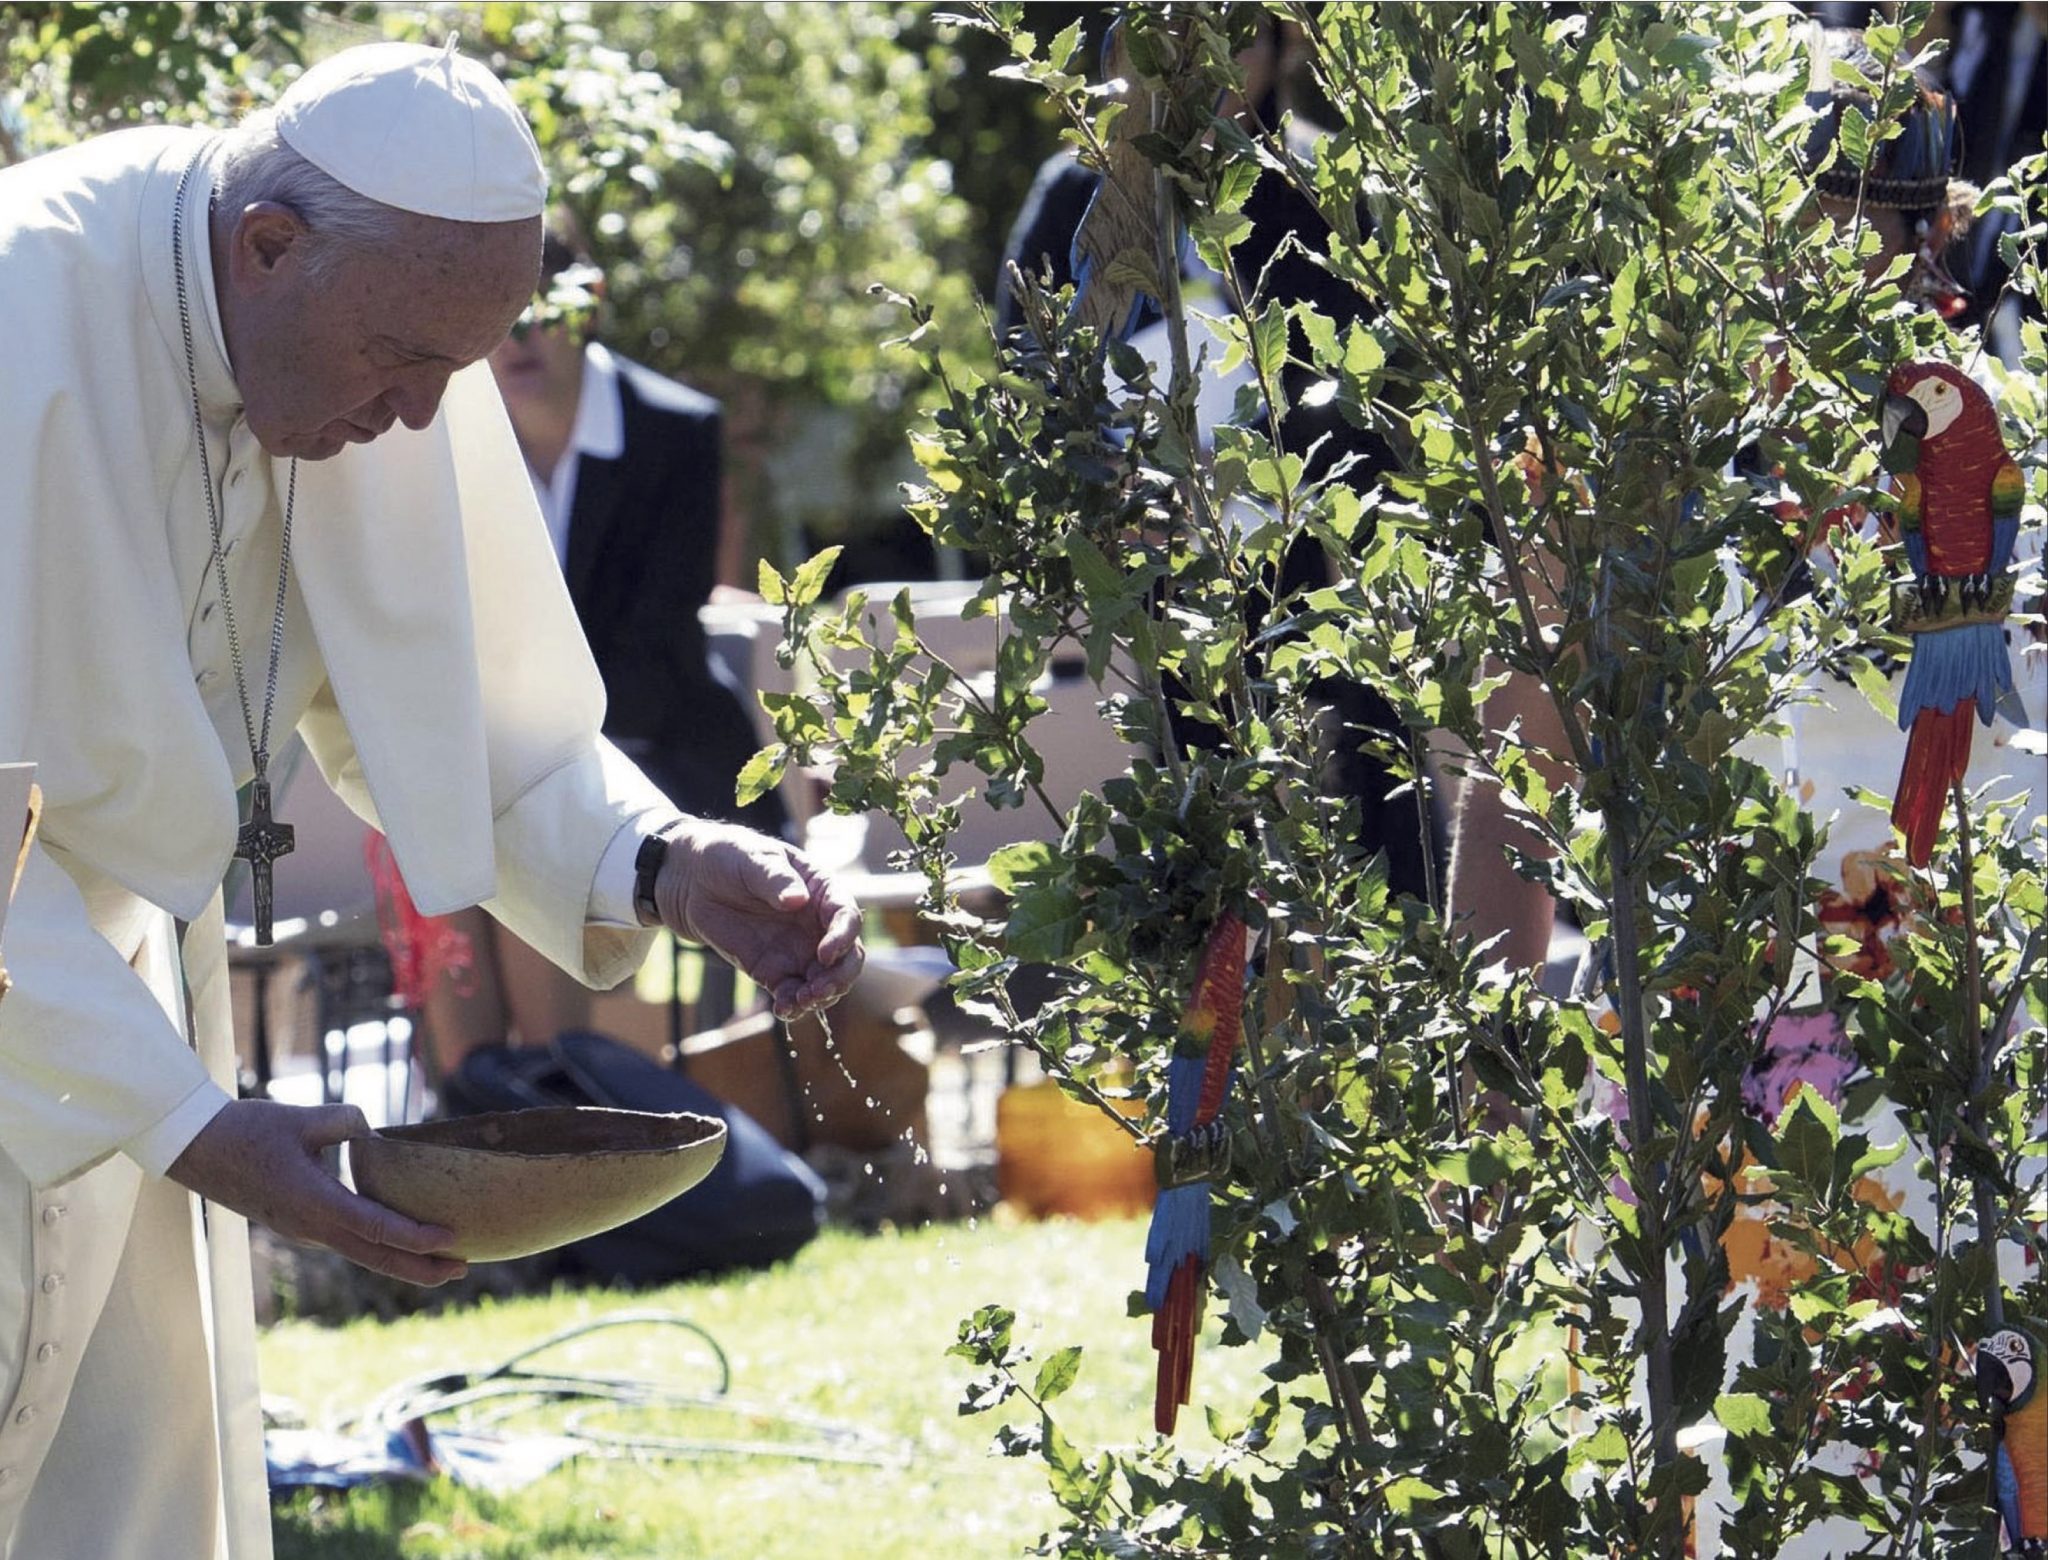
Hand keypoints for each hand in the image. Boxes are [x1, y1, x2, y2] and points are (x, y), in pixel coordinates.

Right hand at [167, 1099, 465, 1285]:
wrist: (194, 1149)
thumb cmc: (246, 1131)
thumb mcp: (302, 1118)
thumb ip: (346, 1122)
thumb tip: (372, 1132)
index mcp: (315, 1203)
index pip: (377, 1228)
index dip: (417, 1237)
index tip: (452, 1240)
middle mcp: (311, 1226)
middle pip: (375, 1256)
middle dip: (421, 1268)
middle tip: (464, 1270)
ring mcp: (303, 1230)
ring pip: (361, 1253)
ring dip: (401, 1261)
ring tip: (442, 1263)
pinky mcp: (297, 1224)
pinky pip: (346, 1241)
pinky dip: (378, 1246)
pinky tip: (397, 1239)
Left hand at [655, 822, 863, 1017]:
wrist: (690, 879)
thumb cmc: (728, 856)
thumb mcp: (752, 858)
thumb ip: (775, 878)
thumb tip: (798, 900)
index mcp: (820, 891)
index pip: (846, 916)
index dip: (843, 937)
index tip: (825, 954)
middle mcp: (815, 925)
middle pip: (846, 956)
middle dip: (839, 977)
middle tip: (818, 989)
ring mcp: (796, 950)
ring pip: (823, 981)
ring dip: (819, 996)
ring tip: (799, 1002)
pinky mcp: (772, 970)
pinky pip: (791, 993)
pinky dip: (792, 1006)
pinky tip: (784, 1010)